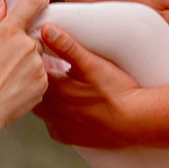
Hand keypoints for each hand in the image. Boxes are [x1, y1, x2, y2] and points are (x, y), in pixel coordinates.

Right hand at [0, 0, 52, 130]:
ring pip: (36, 55)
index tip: (38, 1)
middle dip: (23, 40)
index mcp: (11, 30)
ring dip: (26, 59)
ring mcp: (37, 65)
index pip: (35, 2)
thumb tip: (3, 4)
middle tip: (4, 53)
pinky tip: (12, 83)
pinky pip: (39, 74)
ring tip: (5, 72)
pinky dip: (29, 76)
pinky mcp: (42, 83)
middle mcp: (28, 45)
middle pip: (33, 34)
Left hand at [36, 12, 168, 153]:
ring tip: (57, 89)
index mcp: (55, 88)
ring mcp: (61, 126)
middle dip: (37, 81)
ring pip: (42, 111)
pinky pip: (54, 128)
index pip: (32, 73)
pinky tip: (65, 111)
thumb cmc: (116, 91)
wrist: (136, 121)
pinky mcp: (70, 138)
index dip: (34, 63)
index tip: (40, 55)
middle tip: (47, 71)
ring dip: (46, 100)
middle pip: (34, 92)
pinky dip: (56, 119)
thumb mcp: (92, 63)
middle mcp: (53, 110)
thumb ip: (67, 46)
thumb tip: (46, 29)